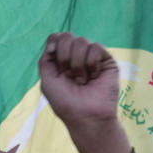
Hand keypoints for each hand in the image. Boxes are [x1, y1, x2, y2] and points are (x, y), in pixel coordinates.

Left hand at [39, 33, 129, 152]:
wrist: (86, 116)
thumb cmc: (65, 102)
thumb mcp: (48, 81)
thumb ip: (46, 59)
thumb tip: (54, 39)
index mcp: (60, 60)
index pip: (56, 38)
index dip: (54, 47)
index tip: (56, 66)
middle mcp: (75, 56)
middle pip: (67, 36)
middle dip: (64, 56)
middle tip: (68, 75)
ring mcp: (91, 57)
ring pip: (82, 41)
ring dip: (77, 64)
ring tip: (81, 80)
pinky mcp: (106, 60)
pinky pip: (96, 47)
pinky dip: (91, 63)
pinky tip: (93, 76)